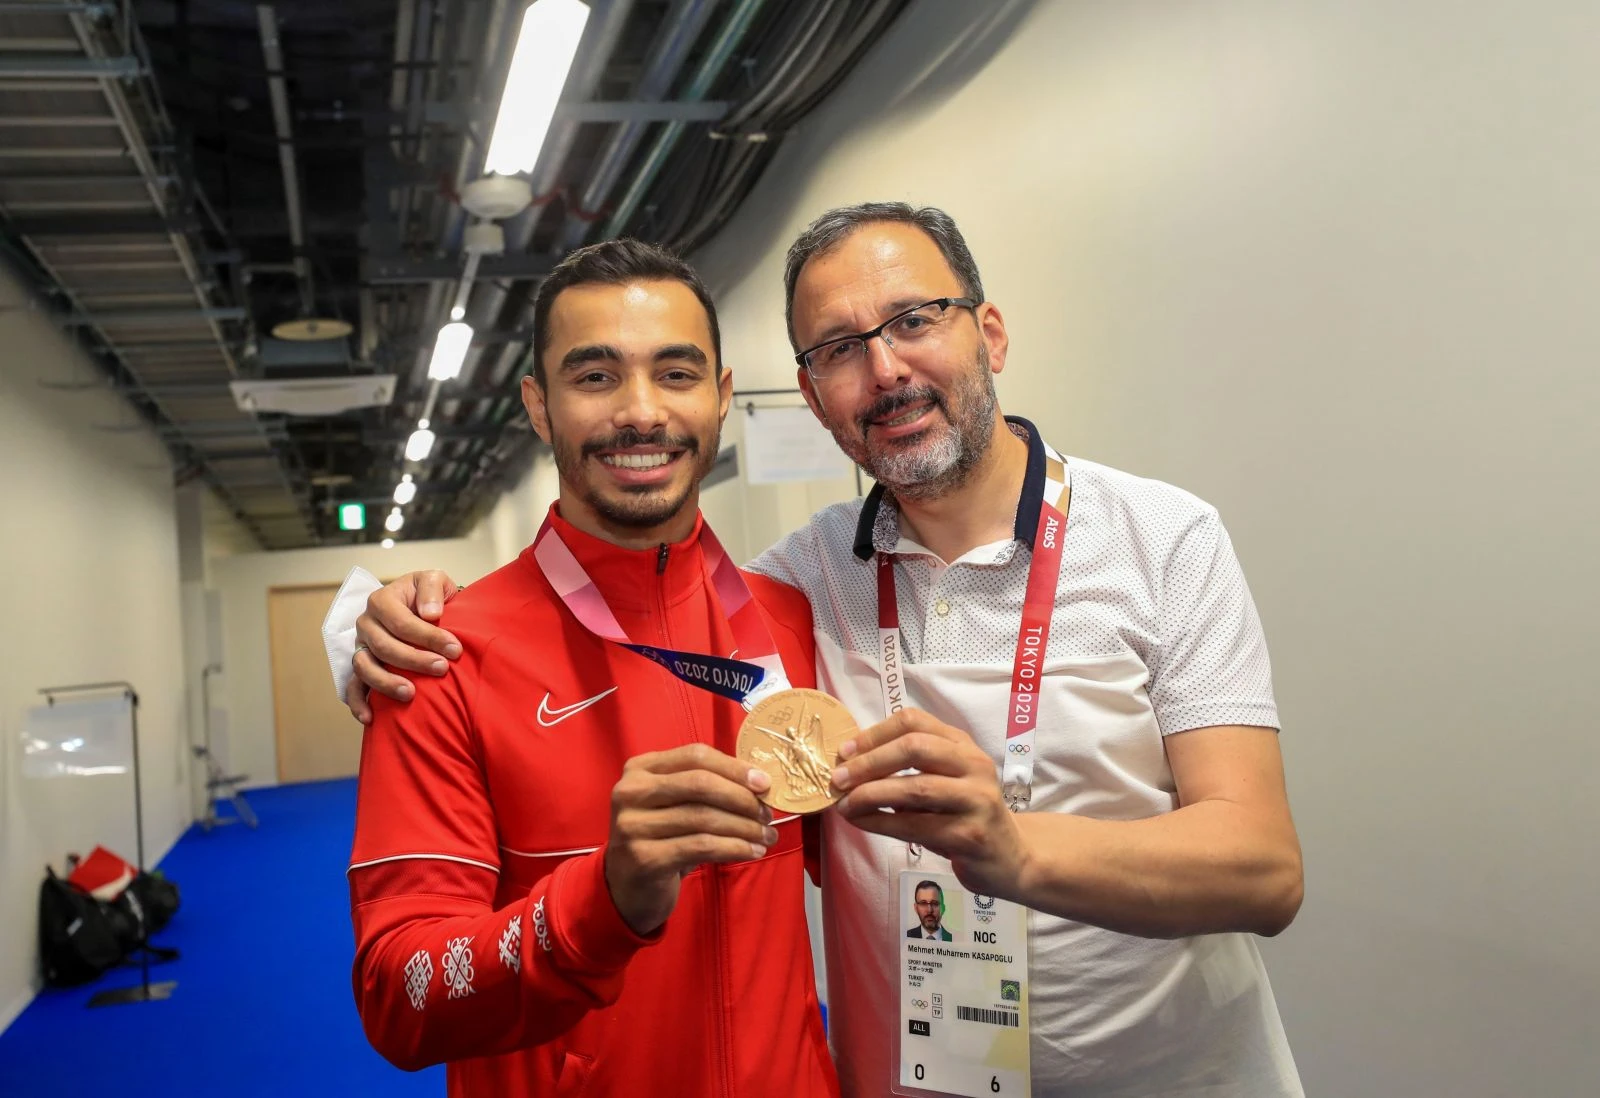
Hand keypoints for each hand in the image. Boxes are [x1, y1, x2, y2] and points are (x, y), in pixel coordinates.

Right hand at [346, 570, 462, 723]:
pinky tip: (370, 718)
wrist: (425, 609)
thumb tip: (430, 613)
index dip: (427, 637)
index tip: (455, 649)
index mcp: (381, 600)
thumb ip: (432, 588)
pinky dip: (358, 703)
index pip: (401, 622)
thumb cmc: (430, 596)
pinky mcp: (362, 667)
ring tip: (411, 694)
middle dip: (414, 660)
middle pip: (383, 646)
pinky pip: (353, 687)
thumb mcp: (435, 580)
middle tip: (442, 669)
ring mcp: (361, 647)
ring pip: (364, 667)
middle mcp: (366, 623)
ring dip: (386, 682)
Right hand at [604, 744, 776, 934]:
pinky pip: (701, 846)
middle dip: (742, 798)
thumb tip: (759, 782)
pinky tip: (752, 852)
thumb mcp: (674, 804)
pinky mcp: (644, 857)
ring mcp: (633, 825)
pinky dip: (734, 848)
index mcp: (640, 768)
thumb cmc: (660, 838)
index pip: (695, 756)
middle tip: (767, 814)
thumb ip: (705, 787)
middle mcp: (631, 792)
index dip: (734, 767)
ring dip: (744, 828)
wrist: (625, 888)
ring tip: (766, 836)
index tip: (764, 783)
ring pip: (704, 818)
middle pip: (700, 783)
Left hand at [830, 709, 1028, 899]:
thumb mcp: (944, 781)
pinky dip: (881, 823)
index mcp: (963, 744)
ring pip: (915, 788)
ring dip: (871, 794)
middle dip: (869, 761)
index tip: (844, 750)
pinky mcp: (970, 835)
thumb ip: (909, 768)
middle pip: (915, 747)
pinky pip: (916, 825)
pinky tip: (862, 822)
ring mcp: (976, 800)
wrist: (1011, 858)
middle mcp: (974, 765)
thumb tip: (850, 766)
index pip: (914, 722)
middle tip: (838, 777)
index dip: (874, 733)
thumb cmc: (964, 815)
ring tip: (845, 804)